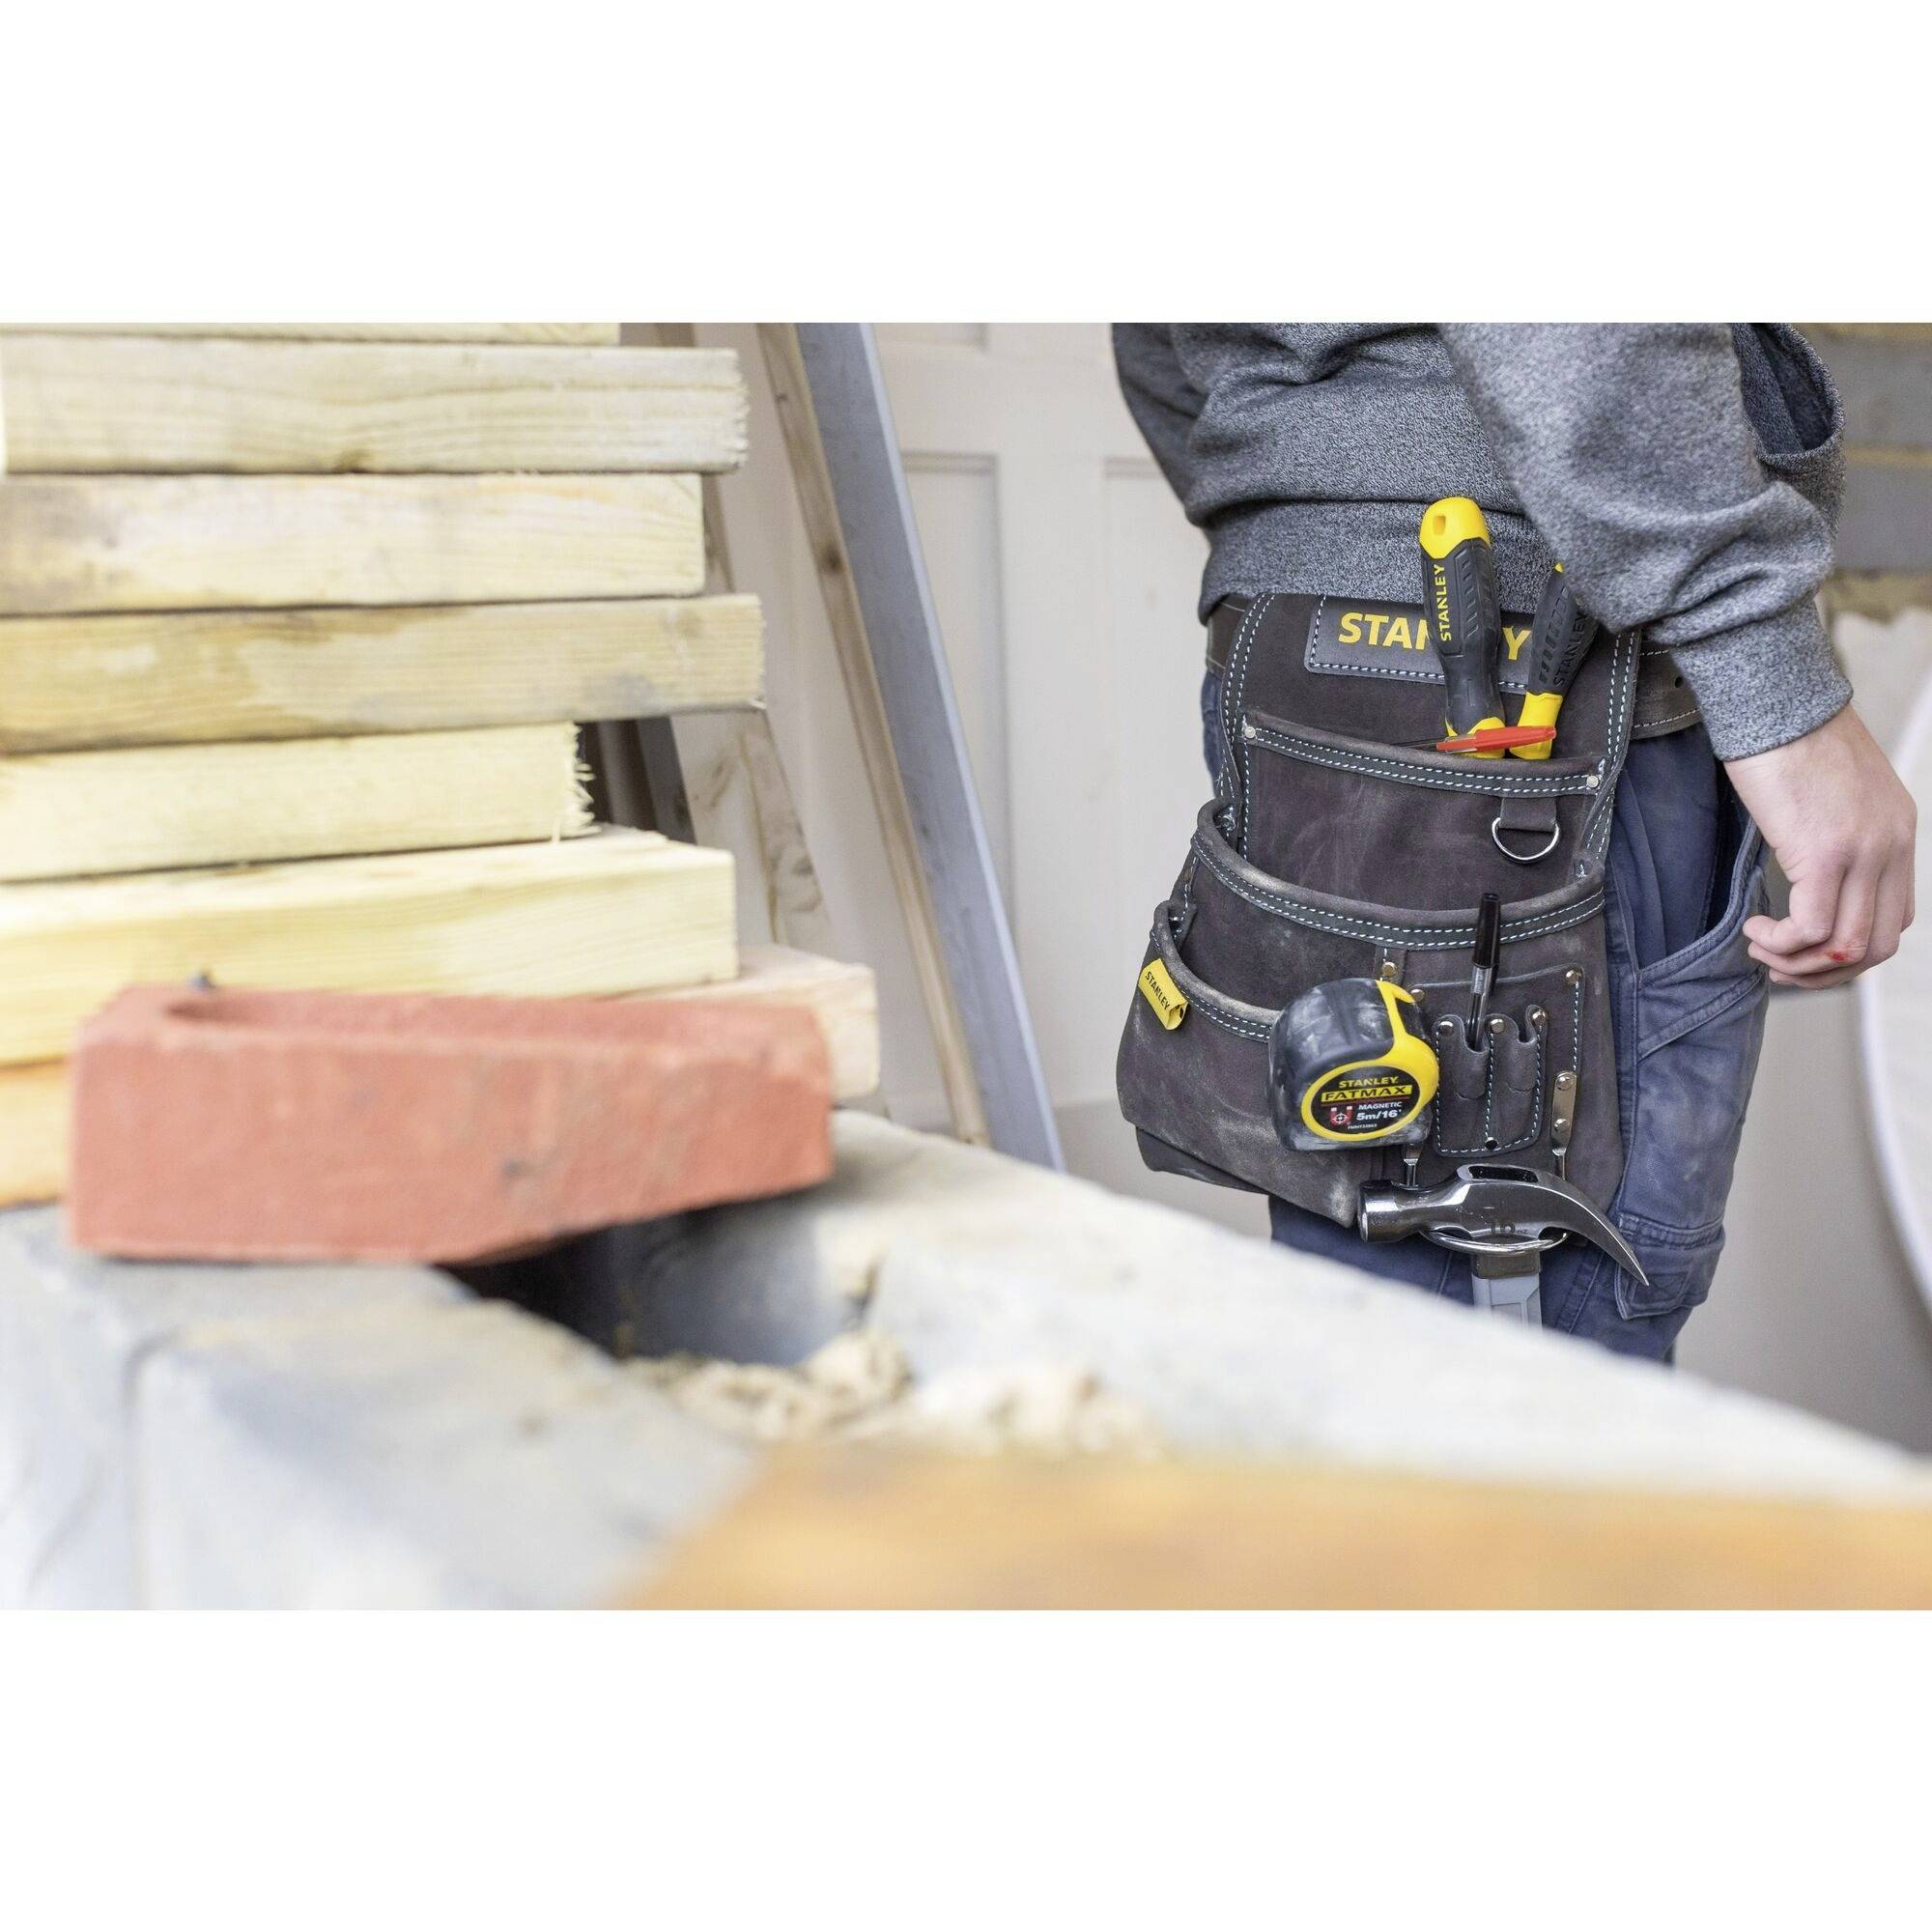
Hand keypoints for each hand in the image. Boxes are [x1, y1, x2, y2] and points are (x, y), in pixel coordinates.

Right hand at [1726, 705, 1916, 989]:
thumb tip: (1811, 877)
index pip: (1894, 919)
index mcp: (1898, 832)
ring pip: (1845, 947)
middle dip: (1824, 971)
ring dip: (1799, 962)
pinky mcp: (1823, 853)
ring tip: (1762, 947)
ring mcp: (1862, 852)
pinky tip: (1755, 927)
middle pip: (1876, 945)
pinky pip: (1811, 929)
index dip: (1848, 949)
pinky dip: (1780, 942)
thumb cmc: (1790, 738)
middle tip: (1781, 964)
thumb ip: (1838, 836)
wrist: (1775, 700)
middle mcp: (1891, 846)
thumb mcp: (1834, 794)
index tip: (1806, 947)